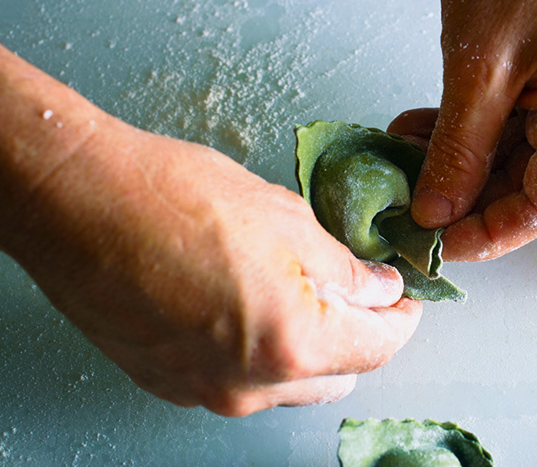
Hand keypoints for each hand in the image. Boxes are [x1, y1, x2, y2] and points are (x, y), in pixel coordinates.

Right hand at [0, 47, 421, 415]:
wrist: (81, 204)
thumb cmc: (178, 199)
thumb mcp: (289, 219)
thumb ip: (346, 268)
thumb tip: (379, 289)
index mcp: (294, 343)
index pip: (380, 347)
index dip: (401, 316)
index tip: (402, 293)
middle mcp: (252, 385)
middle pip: (340, 373)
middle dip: (358, 332)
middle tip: (354, 286)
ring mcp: (208, 390)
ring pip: (291, 383)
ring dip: (310, 346)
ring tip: (298, 291)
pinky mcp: (171, 383)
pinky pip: (241, 379)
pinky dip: (262, 351)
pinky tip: (248, 303)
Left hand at [389, 0, 536, 260]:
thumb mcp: (480, 68)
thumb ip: (459, 148)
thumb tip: (437, 212)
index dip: (484, 235)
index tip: (432, 244)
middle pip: (524, 187)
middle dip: (460, 200)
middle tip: (406, 207)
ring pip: (507, 160)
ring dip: (453, 166)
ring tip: (403, 162)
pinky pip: (502, 127)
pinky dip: (460, 135)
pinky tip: (419, 132)